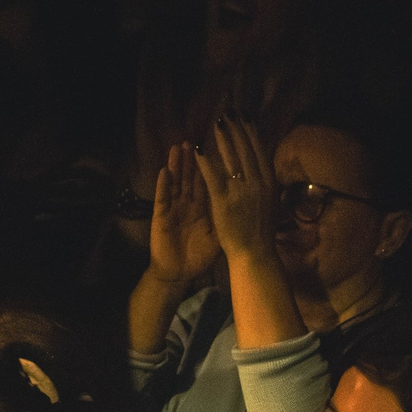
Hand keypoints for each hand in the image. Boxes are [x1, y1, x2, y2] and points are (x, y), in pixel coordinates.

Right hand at [145, 142, 220, 285]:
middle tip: (196, 138)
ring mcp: (173, 208)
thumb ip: (229, 219)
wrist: (178, 273)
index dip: (212, 165)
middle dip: (194, 158)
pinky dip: (163, 184)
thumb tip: (250, 206)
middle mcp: (188, 203)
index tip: (220, 147)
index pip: (209, 181)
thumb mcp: (218, 236)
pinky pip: (162, 198)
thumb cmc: (198, 255)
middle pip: (191, 176)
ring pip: (175, 181)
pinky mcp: (161, 217)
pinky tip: (164, 170)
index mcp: (203, 206)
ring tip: (179, 147)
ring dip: (176, 164)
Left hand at [199, 112, 278, 261]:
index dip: (251, 130)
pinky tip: (198, 148)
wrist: (255, 253)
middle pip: (246, 148)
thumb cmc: (261, 229)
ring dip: (223, 137)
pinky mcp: (224, 201)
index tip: (244, 115)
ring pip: (231, 157)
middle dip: (236, 127)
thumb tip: (263, 162)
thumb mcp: (270, 201)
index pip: (260, 149)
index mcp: (269, 181)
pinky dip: (205, 160)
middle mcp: (258, 182)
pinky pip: (212, 175)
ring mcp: (241, 191)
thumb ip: (265, 181)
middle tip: (228, 111)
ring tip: (216, 122)